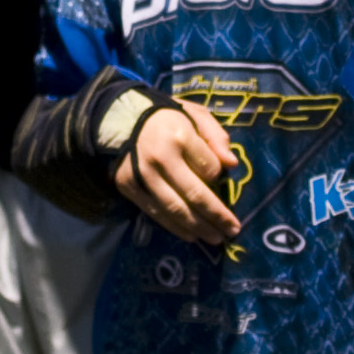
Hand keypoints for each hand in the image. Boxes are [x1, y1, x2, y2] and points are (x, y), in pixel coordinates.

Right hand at [114, 101, 239, 244]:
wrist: (120, 120)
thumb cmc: (166, 118)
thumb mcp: (196, 115)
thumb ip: (216, 137)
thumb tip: (232, 165)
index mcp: (179, 136)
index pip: (209, 168)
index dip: (219, 177)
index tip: (221, 179)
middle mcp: (160, 158)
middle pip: (194, 194)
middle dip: (217, 215)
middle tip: (233, 231)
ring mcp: (142, 176)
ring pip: (175, 209)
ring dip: (198, 227)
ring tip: (216, 238)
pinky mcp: (129, 188)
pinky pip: (156, 213)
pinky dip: (175, 227)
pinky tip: (191, 235)